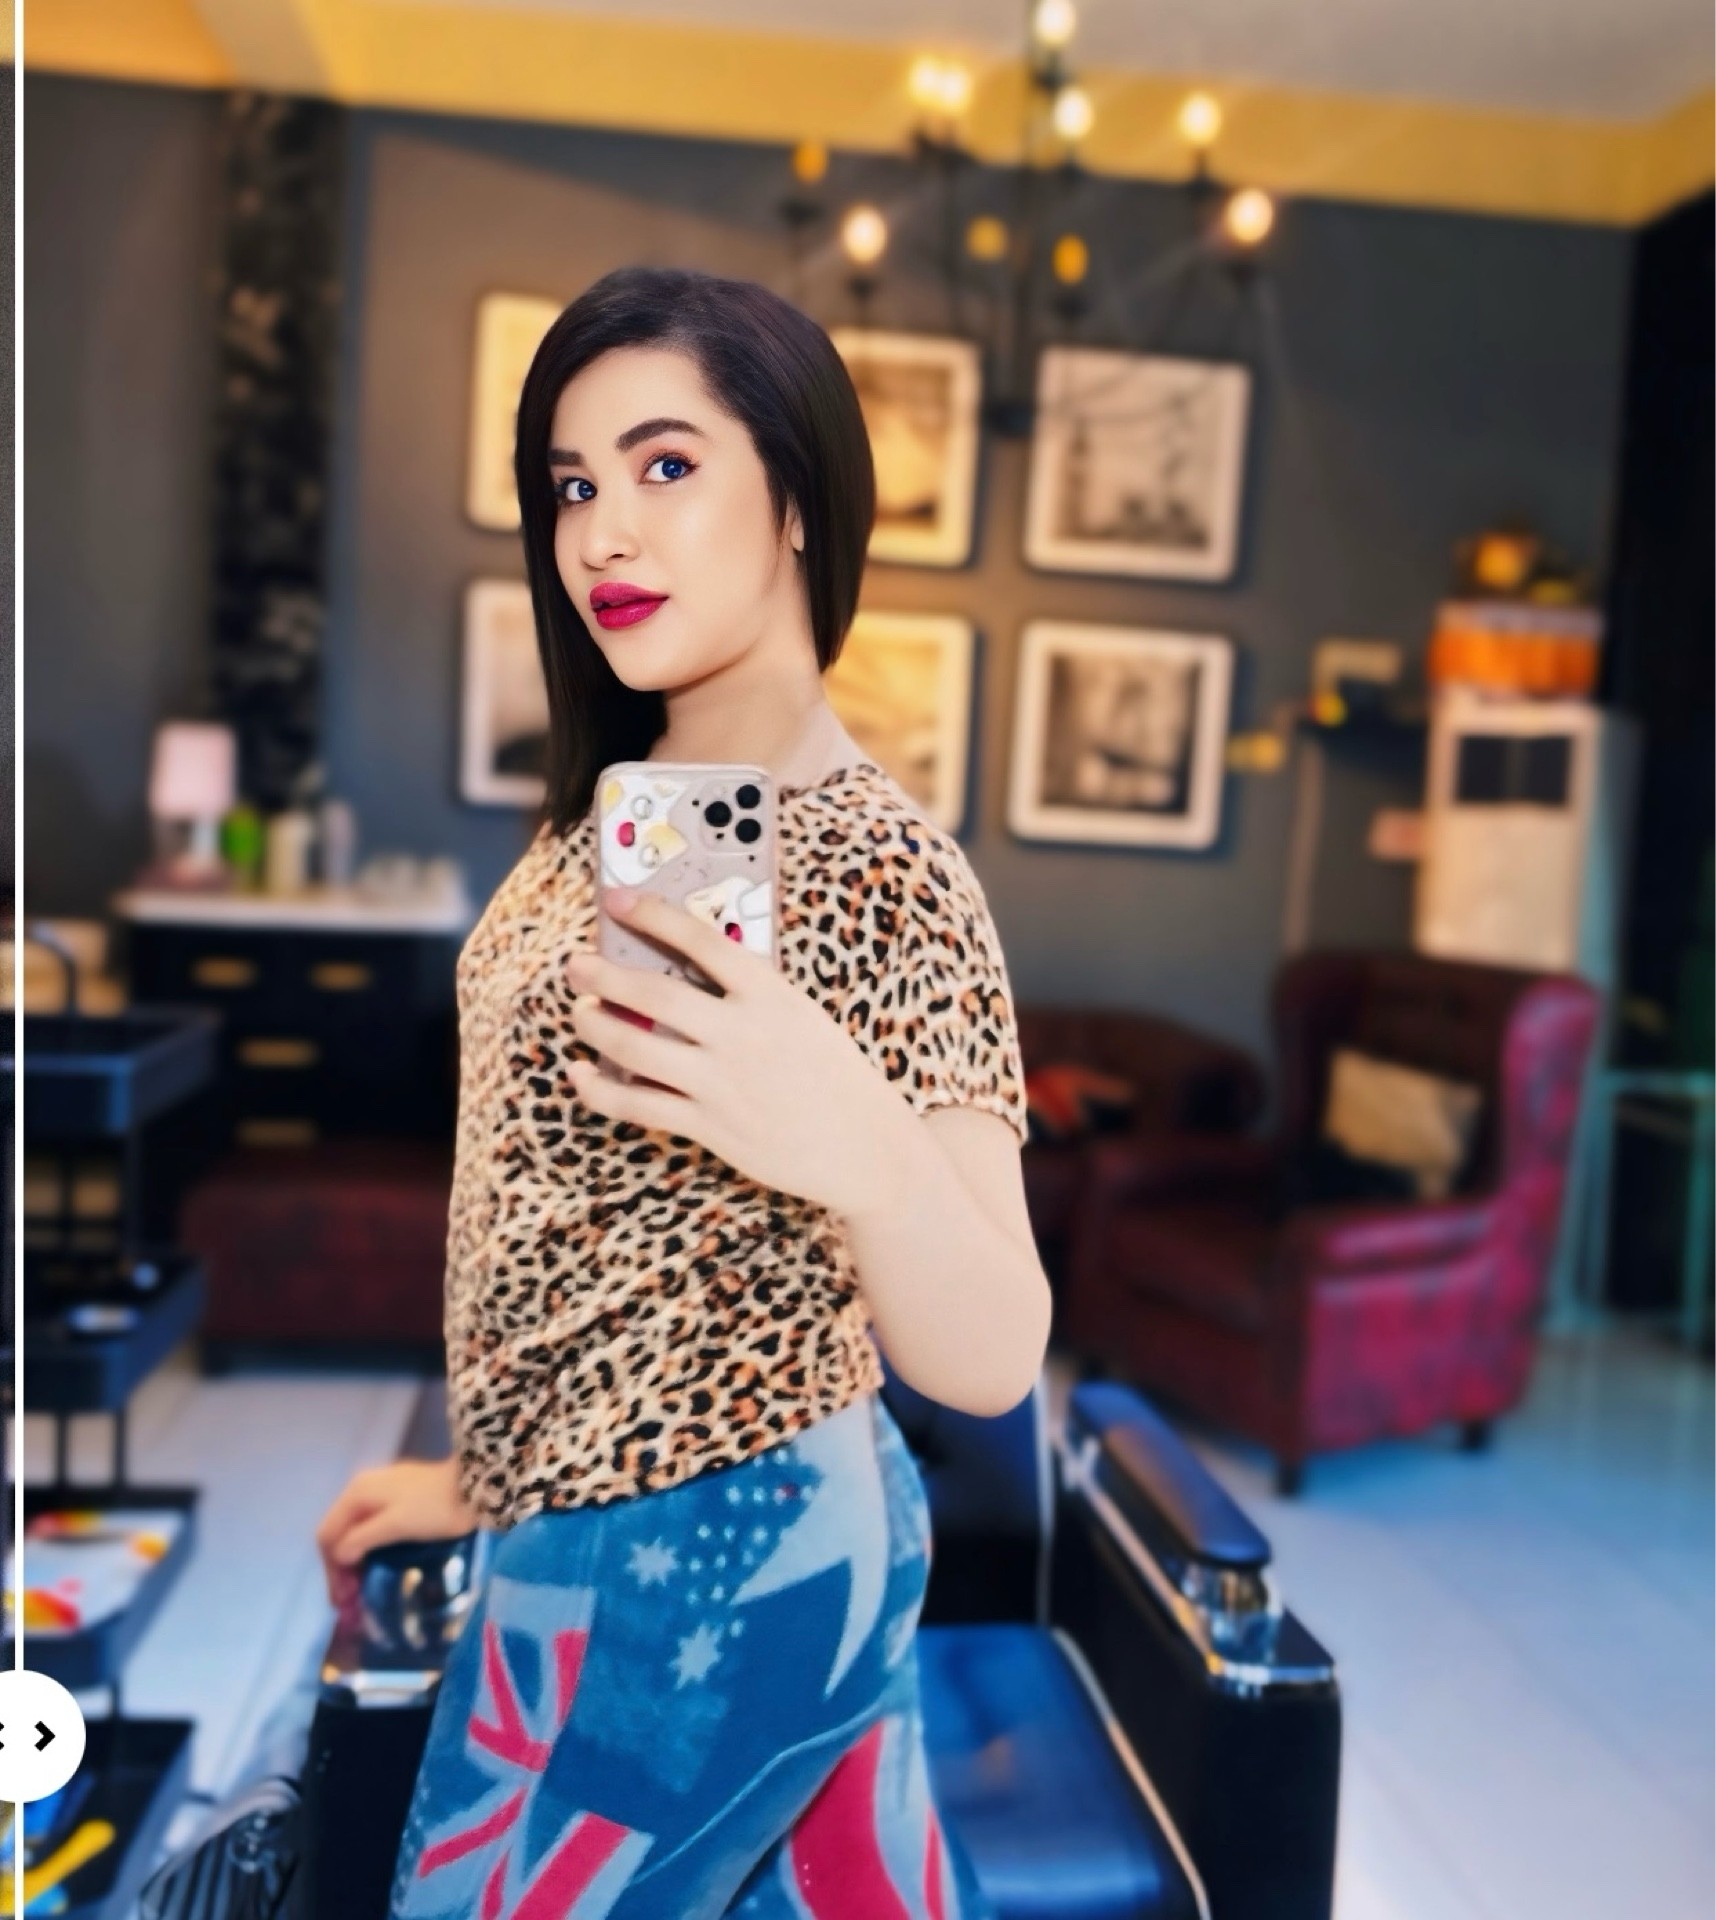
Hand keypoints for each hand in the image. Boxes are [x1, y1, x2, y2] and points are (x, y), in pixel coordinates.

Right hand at [314, 1457, 479, 1610]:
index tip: (343, 1600)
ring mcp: (381, 1493)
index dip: (331, 1569)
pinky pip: (372, 1528)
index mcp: (357, 1492)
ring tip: (361, 1591)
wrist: (474, 1485)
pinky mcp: (399, 1500)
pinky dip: (369, 1550)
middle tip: (350, 1602)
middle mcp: (363, 1489)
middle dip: (341, 1568)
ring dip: (354, 1562)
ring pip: (356, 1532)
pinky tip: (375, 1568)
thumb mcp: (396, 1525)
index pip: (328, 1534)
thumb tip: (339, 1555)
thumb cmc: (435, 1507)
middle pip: (340, 1533)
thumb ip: (362, 1538)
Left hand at [565, 885, 915, 1218]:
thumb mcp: (802, 1017)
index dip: (651, 915)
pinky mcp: (709, 1126)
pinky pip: (637, 1103)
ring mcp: (721, 1081)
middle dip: (601, 974)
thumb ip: (748, 996)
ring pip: (633, 1044)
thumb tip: (679, 974)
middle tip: (575, 966)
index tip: (616, 900)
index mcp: (771, 994)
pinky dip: (599, 1087)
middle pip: (651, 991)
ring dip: (593, 1024)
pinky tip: (582, 1073)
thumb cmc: (834, 1076)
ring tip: (579, 1013)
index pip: (700, 940)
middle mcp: (741, 1032)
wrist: (866, 1148)